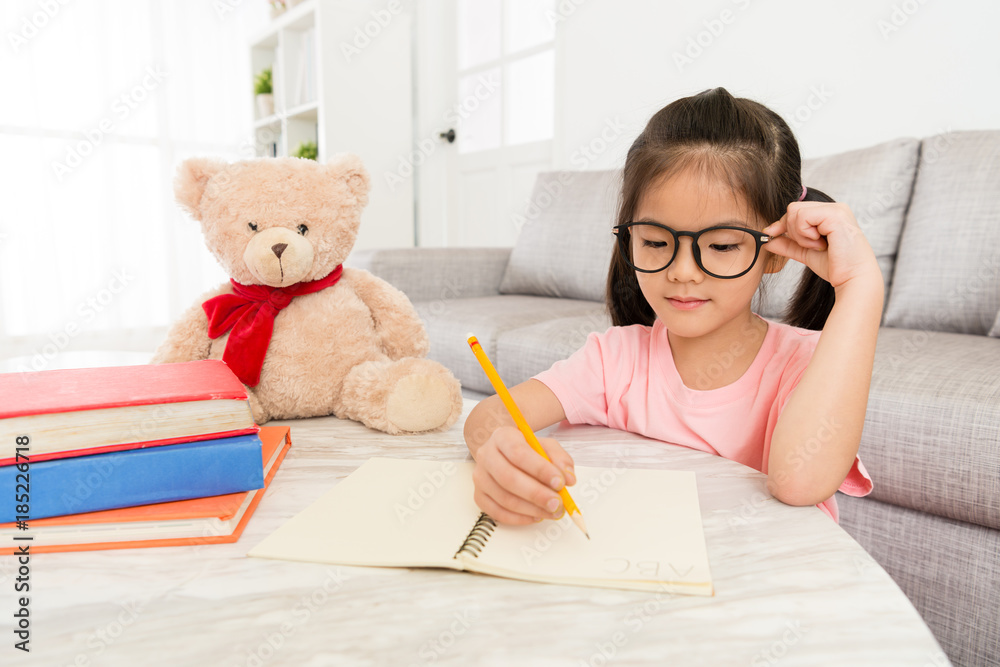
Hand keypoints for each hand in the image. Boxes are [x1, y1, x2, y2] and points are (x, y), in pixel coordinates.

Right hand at [471, 426, 576, 524]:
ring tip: (552, 512)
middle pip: (508, 478)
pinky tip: (536, 516)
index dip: (540, 470)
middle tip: (557, 503)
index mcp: (503, 437)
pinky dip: (519, 518)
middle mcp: (486, 455)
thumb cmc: (527, 450)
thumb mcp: (546, 447)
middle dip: (536, 494)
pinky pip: (496, 513)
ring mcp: (480, 477)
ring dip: (531, 509)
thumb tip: (569, 479)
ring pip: (504, 498)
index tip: (560, 483)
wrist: (505, 453)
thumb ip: (561, 460)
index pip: (519, 453)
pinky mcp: (479, 496)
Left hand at [762, 202, 880, 288]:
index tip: (773, 235)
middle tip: (810, 246)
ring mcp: (836, 209)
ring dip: (800, 234)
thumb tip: (767, 240)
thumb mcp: (806, 252)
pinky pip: (802, 217)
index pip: (797, 210)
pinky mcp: (835, 215)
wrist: (852, 279)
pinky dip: (804, 234)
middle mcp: (835, 207)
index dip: (782, 224)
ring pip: (795, 211)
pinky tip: (820, 244)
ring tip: (817, 246)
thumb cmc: (836, 267)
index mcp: (830, 213)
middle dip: (792, 231)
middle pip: (793, 208)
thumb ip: (788, 244)